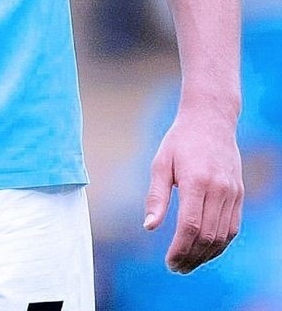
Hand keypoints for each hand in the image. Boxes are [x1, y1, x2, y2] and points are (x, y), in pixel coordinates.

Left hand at [144, 106, 243, 272]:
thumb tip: (149, 227)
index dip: (179, 249)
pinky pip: (233, 228)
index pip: (190, 226)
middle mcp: (218, 188)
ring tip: (189, 264)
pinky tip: (205, 251)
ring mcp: (232, 192)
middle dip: (191, 257)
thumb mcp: (161, 163)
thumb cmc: (180, 141)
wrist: (211, 120)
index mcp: (196, 180)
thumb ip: (156, 196)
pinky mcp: (239, 194)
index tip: (169, 262)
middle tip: (176, 268)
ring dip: (206, 256)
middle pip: (207, 236)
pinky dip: (220, 245)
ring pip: (222, 237)